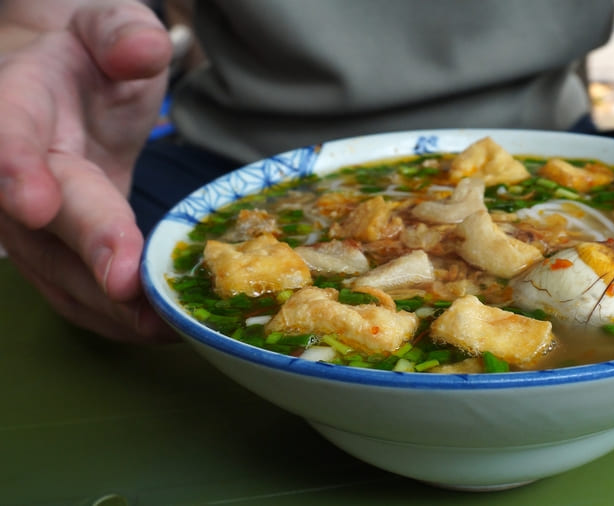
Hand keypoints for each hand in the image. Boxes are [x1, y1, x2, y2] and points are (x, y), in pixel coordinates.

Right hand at [0, 1, 176, 342]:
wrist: (64, 84)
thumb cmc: (89, 53)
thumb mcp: (107, 24)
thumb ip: (123, 35)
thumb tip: (142, 51)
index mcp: (17, 104)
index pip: (4, 136)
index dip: (14, 171)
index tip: (36, 203)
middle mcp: (14, 170)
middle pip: (36, 222)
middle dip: (85, 254)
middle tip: (130, 286)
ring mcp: (28, 220)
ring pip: (52, 271)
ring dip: (105, 305)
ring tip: (164, 326)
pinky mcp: (55, 249)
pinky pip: (71, 290)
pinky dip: (112, 316)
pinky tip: (158, 330)